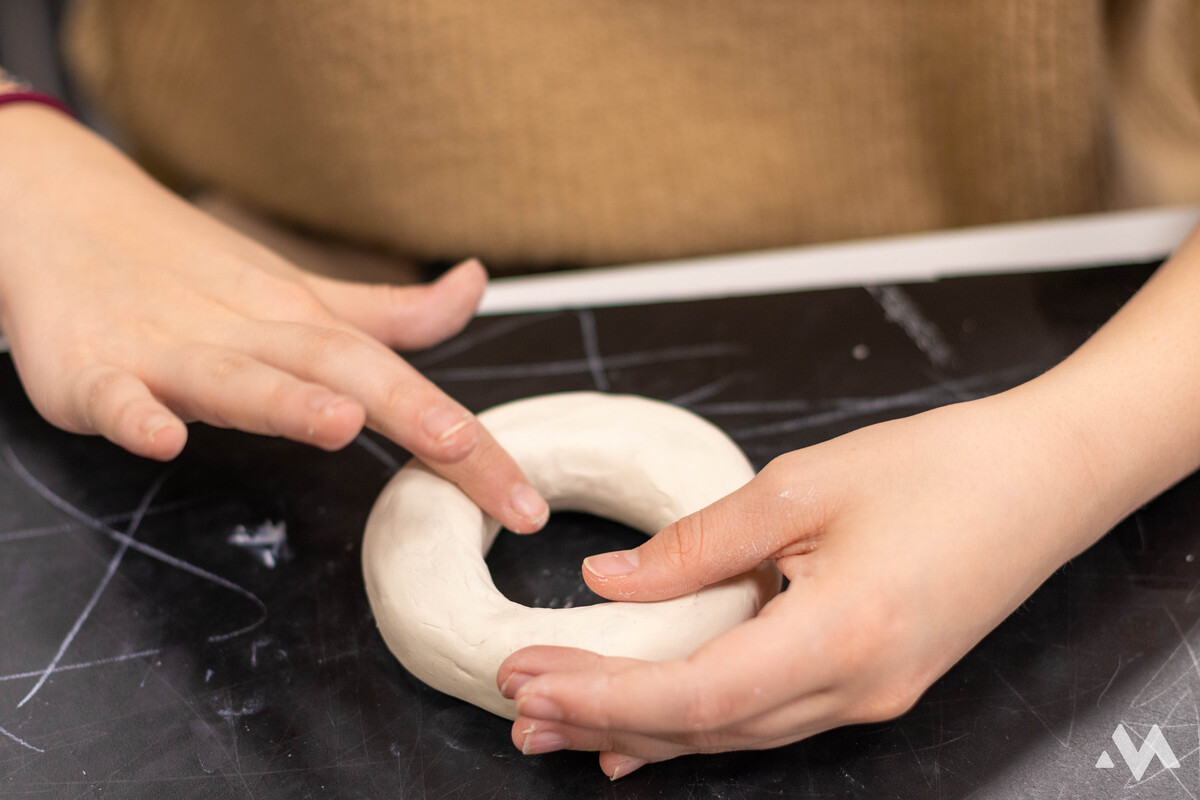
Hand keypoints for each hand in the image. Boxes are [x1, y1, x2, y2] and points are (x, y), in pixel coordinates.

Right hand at [0, 105, 547, 531]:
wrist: (63, 212)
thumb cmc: (193, 271)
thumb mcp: (300, 295)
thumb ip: (388, 314)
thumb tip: (474, 287)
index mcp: (305, 326)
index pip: (400, 380)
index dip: (464, 438)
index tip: (522, 500)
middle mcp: (252, 335)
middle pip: (338, 372)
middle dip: (408, 413)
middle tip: (463, 453)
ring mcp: (172, 350)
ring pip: (235, 378)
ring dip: (285, 401)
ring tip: (338, 423)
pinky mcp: (95, 367)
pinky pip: (116, 395)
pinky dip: (135, 412)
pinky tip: (159, 436)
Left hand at [498, 393, 1114, 776]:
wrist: (1044, 480)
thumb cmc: (936, 467)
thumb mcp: (804, 485)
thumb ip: (699, 544)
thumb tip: (610, 582)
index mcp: (841, 636)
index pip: (695, 694)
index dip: (603, 693)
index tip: (526, 677)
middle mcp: (856, 689)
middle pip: (705, 728)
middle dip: (604, 720)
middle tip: (519, 710)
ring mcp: (870, 696)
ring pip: (733, 733)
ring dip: (643, 728)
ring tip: (561, 724)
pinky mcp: (873, 683)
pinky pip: (768, 718)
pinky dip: (700, 725)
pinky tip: (647, 739)